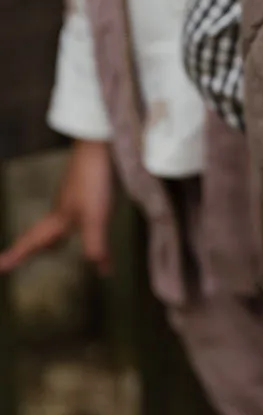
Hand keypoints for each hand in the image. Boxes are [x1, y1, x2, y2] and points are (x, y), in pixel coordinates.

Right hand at [0, 139, 113, 275]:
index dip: (15, 255)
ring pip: (55, 226)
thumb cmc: (92, 180)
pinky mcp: (84, 193)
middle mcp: (60, 211)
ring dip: (50, 240)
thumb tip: (97, 266)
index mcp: (56, 219)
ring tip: (50, 249)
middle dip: (28, 249)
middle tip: (13, 260)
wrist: (96, 147)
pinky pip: (73, 218)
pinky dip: (73, 229)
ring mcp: (71, 201)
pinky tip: (81, 225)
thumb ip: (95, 242)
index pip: (31, 242)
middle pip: (40, 235)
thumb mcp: (95, 216)